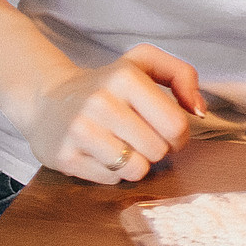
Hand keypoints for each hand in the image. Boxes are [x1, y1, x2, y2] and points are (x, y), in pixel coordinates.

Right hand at [17, 43, 204, 184]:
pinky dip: (113, 172)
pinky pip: (112, 181)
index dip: (179, 135)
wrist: (46, 99)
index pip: (176, 125)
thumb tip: (199, 110)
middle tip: (141, 137)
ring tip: (122, 146)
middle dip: (157, 149)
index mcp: (125, 76)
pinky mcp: (64, 157)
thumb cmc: (106, 84)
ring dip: (136, 163)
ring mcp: (79, 131)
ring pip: (137, 170)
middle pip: (158, 151)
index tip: (166, 130)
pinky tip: (101, 154)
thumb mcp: (143, 63)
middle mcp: (100, 102)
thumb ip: (182, 75)